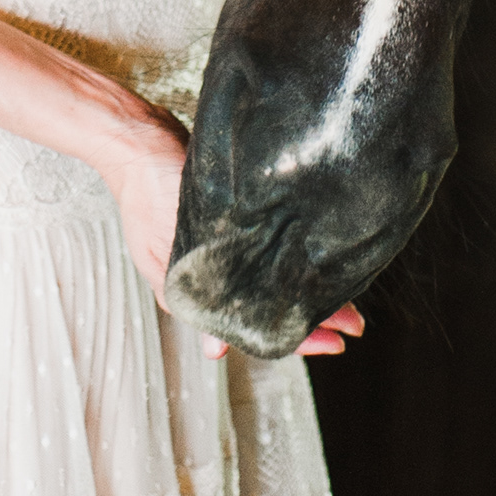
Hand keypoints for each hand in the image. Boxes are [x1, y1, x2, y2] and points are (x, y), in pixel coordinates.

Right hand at [100, 108, 363, 362]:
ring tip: (347, 301)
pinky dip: (290, 261)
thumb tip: (216, 354)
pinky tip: (314, 259)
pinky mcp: (232, 224)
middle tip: (357, 325)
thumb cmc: (150, 190)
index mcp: (202, 290)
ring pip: (276, 281)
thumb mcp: (165, 250)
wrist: (138, 141)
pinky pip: (268, 253)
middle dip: (316, 317)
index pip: (260, 324)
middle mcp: (219, 274)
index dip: (301, 336)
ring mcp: (225, 250)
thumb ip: (196, 300)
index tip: (338, 341)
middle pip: (274, 305)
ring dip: (310, 290)